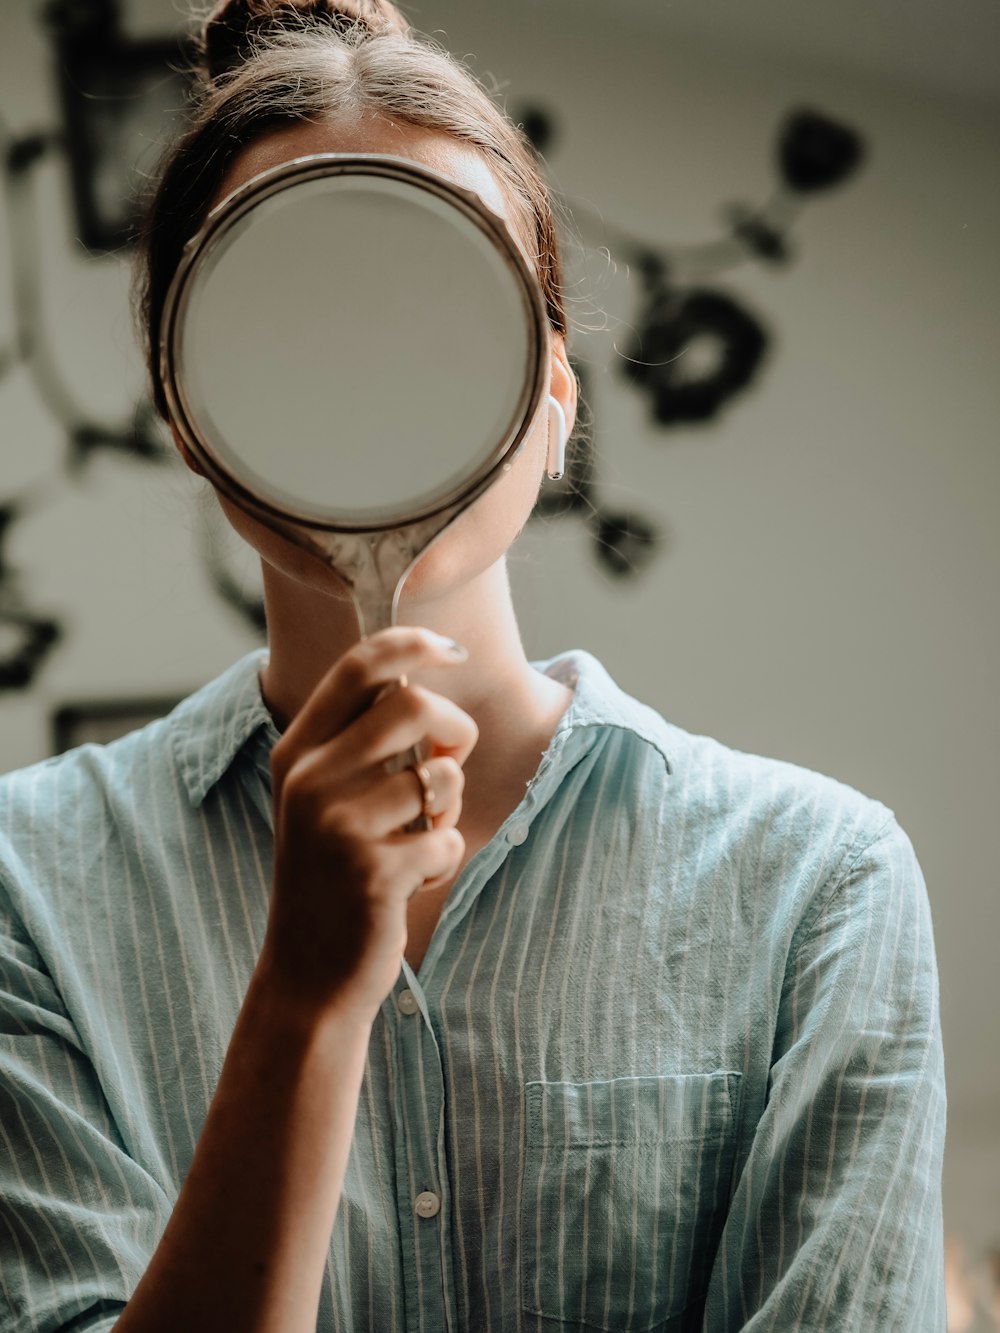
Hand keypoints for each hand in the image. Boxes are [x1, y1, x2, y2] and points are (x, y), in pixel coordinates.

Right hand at [258, 627, 476, 1023]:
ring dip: (449, 812)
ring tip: (420, 841)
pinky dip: (444, 862)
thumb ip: (360, 742)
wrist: (308, 974)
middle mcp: (309, 780)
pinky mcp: (372, 873)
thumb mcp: (324, 798)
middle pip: (414, 706)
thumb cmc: (332, 874)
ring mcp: (337, 826)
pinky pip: (446, 842)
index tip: (453, 651)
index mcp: (297, 752)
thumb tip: (427, 681)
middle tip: (448, 769)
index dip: (415, 644)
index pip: (359, 667)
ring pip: (440, 778)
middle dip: (455, 732)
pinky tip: (411, 883)